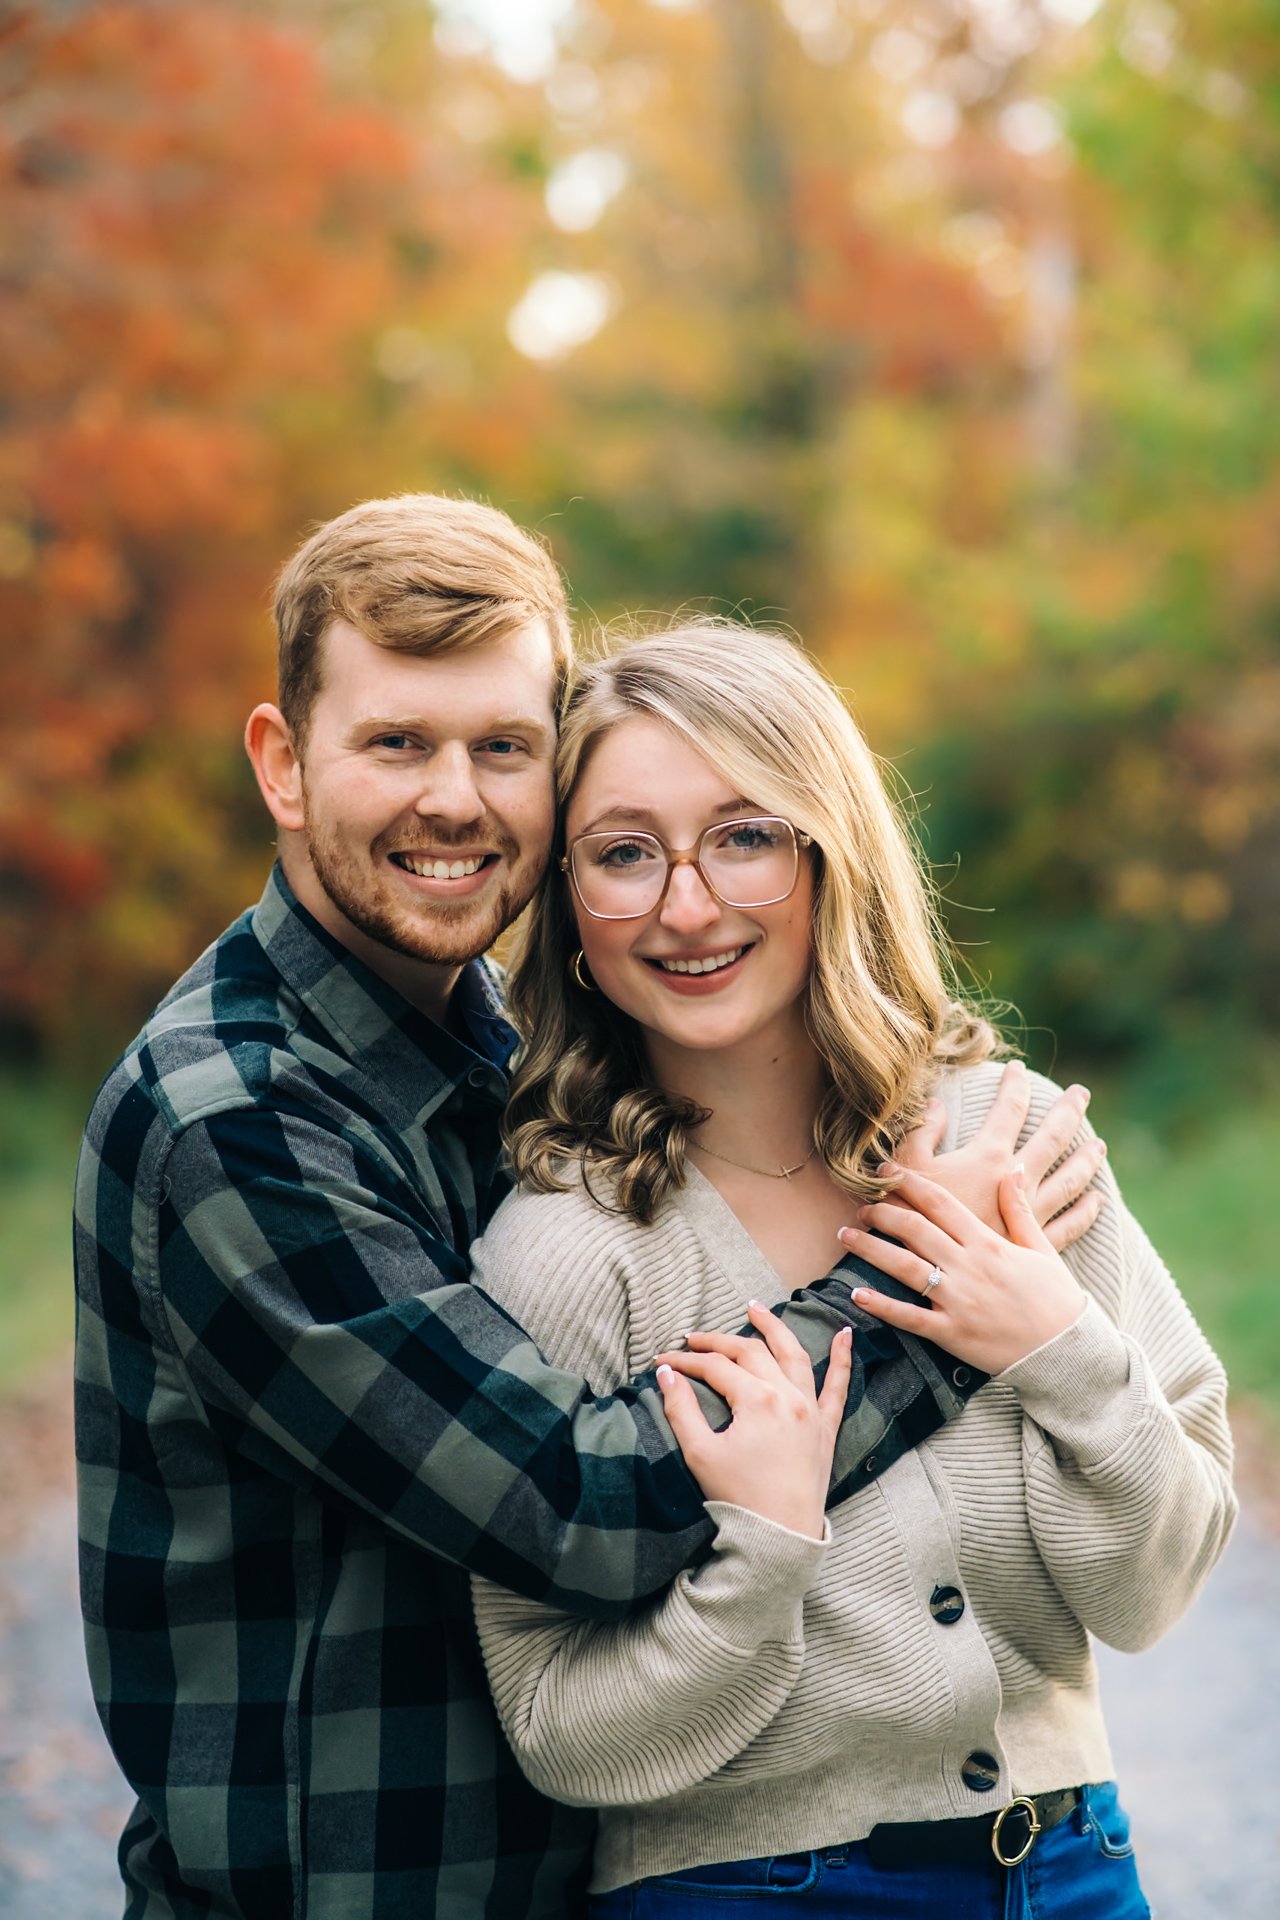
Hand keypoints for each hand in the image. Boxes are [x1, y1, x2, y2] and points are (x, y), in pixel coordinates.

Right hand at [653, 1303, 851, 1539]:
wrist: (781, 1537)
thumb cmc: (739, 1498)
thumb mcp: (700, 1453)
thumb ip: (681, 1409)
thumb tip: (666, 1373)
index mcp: (757, 1401)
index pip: (716, 1367)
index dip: (686, 1361)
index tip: (663, 1361)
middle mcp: (788, 1396)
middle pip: (750, 1352)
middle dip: (718, 1342)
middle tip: (694, 1339)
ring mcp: (811, 1410)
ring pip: (794, 1355)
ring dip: (775, 1328)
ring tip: (755, 1309)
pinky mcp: (826, 1427)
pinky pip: (839, 1387)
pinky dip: (843, 1359)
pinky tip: (845, 1335)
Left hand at [838, 1162, 1086, 1375]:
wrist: (1067, 1350)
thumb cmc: (1056, 1298)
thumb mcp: (1041, 1248)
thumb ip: (1019, 1209)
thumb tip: (1014, 1169)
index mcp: (988, 1243)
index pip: (940, 1203)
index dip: (909, 1183)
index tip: (885, 1172)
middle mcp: (968, 1267)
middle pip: (915, 1230)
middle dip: (882, 1213)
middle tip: (860, 1206)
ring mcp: (958, 1301)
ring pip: (905, 1268)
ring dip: (871, 1249)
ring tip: (845, 1235)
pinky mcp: (952, 1334)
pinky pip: (909, 1318)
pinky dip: (881, 1306)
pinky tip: (856, 1294)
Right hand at [895, 1061, 1106, 1249]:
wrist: (922, 1272)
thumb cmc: (907, 1217)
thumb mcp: (906, 1166)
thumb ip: (922, 1131)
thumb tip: (936, 1102)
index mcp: (987, 1157)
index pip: (1009, 1109)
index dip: (1014, 1085)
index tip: (1018, 1069)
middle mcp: (1016, 1181)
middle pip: (1052, 1138)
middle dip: (1068, 1112)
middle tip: (1081, 1093)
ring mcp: (1029, 1215)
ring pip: (1069, 1180)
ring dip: (1085, 1160)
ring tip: (1099, 1145)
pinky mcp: (1033, 1247)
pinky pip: (1069, 1226)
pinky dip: (1085, 1212)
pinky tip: (1096, 1201)